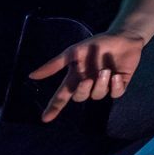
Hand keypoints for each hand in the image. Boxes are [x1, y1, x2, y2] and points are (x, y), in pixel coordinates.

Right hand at [28, 31, 145, 121]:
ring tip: (106, 70)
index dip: (54, 107)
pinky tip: (116, 75)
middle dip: (82, 90)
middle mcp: (89, 83)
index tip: (45, 118)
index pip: (63, 96)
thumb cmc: (97, 43)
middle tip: (88, 79)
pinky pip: (116, 94)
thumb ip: (55, 65)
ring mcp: (105, 85)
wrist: (122, 36)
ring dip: (101, 84)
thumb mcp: (73, 52)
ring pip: (98, 95)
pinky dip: (115, 86)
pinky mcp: (120, 84)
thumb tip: (32, 76)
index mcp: (76, 77)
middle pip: (80, 97)